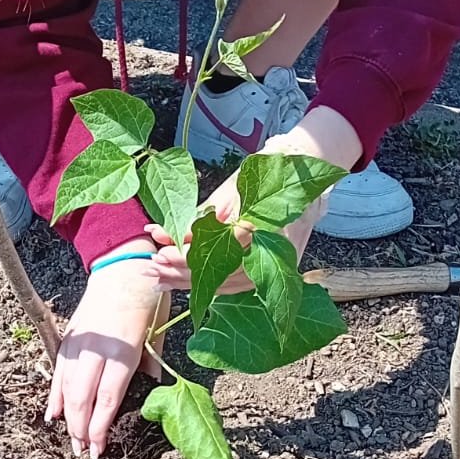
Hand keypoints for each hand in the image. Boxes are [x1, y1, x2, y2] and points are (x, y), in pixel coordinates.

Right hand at [44, 242, 166, 458]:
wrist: (123, 264)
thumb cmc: (148, 298)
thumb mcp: (159, 331)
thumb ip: (153, 364)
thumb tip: (150, 391)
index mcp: (124, 348)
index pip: (108, 397)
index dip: (100, 426)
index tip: (98, 448)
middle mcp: (99, 347)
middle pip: (83, 396)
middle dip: (81, 429)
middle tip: (83, 453)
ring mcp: (81, 342)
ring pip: (67, 386)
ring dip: (67, 417)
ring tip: (70, 441)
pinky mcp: (70, 336)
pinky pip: (59, 371)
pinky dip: (56, 393)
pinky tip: (54, 414)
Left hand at [148, 105, 363, 291]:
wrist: (305, 173)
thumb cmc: (267, 173)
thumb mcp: (231, 189)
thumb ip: (201, 217)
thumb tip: (163, 234)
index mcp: (266, 225)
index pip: (221, 249)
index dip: (188, 254)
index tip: (160, 249)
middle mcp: (273, 250)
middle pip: (221, 273)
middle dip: (183, 272)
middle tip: (154, 268)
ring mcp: (276, 263)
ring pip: (226, 284)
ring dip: (191, 283)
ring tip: (160, 279)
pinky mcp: (272, 269)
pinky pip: (235, 285)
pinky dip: (208, 285)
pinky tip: (183, 283)